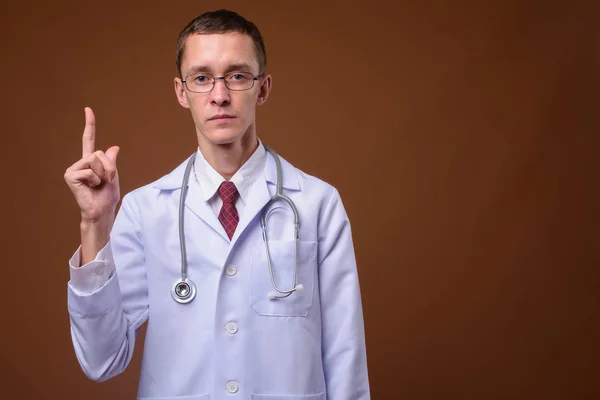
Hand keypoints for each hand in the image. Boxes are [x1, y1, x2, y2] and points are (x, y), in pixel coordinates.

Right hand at [64, 107, 119, 222]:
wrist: (102, 211)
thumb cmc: (107, 197)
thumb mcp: (114, 176)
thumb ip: (112, 162)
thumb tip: (114, 147)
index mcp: (91, 162)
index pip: (89, 139)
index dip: (89, 125)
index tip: (88, 109)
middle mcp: (81, 162)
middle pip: (99, 153)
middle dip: (109, 168)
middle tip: (106, 181)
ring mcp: (74, 168)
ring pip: (95, 160)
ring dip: (103, 174)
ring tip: (97, 185)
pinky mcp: (70, 175)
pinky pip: (89, 171)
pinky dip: (94, 180)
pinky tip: (90, 188)